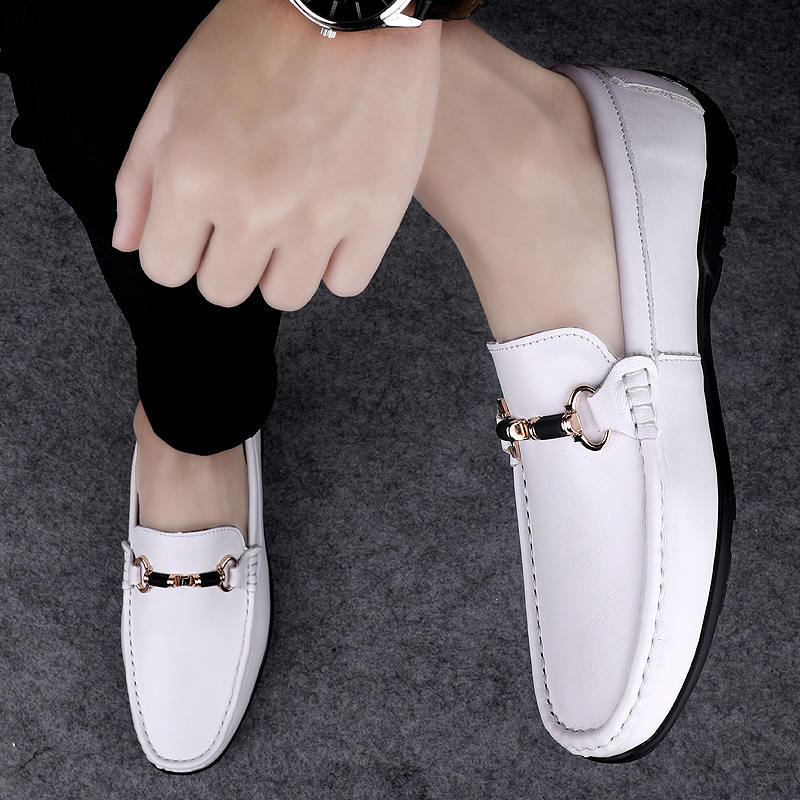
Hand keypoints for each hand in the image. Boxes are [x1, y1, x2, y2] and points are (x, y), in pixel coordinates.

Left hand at [112, 0, 441, 309]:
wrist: (351, 3)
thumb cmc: (258, 40)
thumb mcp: (175, 95)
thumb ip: (142, 176)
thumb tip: (132, 244)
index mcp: (192, 176)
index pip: (167, 269)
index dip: (181, 249)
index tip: (202, 228)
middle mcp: (252, 208)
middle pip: (225, 291)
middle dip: (229, 261)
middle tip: (250, 219)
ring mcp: (318, 218)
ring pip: (285, 296)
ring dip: (282, 268)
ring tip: (295, 222)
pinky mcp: (375, 218)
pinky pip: (345, 284)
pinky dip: (337, 263)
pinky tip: (334, 226)